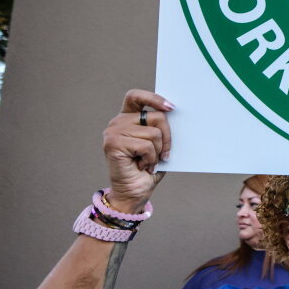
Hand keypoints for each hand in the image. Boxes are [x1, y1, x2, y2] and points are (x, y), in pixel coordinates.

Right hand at [103, 90, 172, 212]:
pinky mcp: (113, 144)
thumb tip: (175, 114)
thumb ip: (161, 128)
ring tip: (149, 161)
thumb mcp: (159, 145)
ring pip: (154, 133)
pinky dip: (151, 159)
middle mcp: (118, 121)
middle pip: (156, 116)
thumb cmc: (148, 168)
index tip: (171, 107)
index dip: (154, 98)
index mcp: (128, 118)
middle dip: (168, 136)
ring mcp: (113, 132)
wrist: (134, 192)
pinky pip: (146, 145)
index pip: (136, 96)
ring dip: (158, 152)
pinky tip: (142, 166)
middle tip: (165, 154)